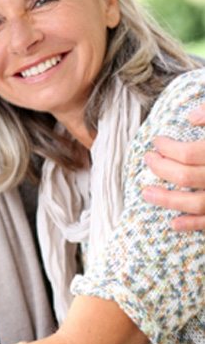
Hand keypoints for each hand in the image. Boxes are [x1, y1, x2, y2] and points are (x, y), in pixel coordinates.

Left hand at [142, 104, 204, 230]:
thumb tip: (190, 118)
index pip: (189, 152)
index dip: (168, 147)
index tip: (156, 140)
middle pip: (187, 176)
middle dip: (162, 168)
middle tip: (148, 158)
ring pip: (197, 203)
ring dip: (168, 200)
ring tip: (146, 193)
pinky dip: (194, 225)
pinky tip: (174, 223)